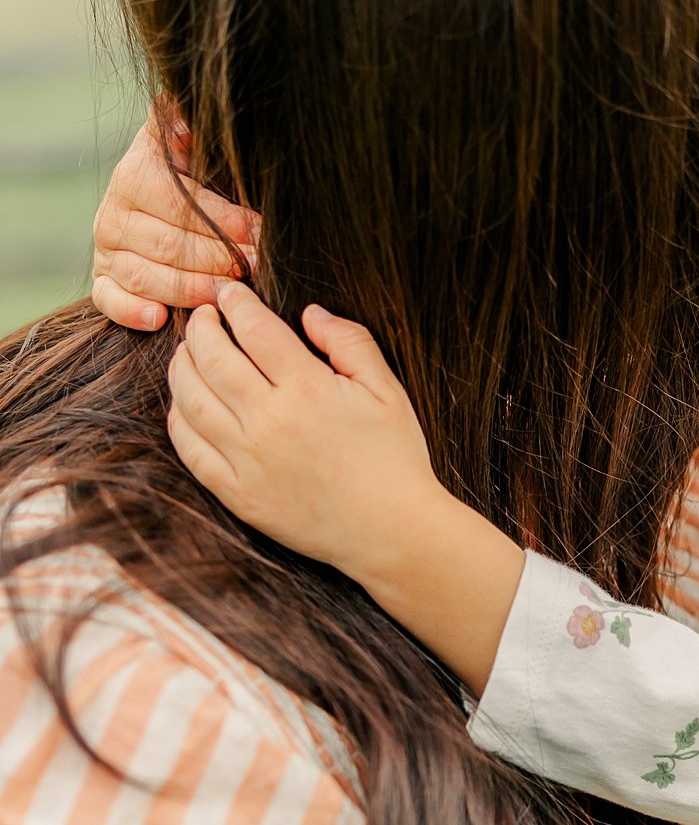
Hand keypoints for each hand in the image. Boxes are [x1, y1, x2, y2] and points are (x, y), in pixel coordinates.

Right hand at [92, 110, 258, 330]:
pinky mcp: (104, 279)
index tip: (262, 234)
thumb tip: (192, 116)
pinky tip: (160, 319)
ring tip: (227, 295)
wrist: (161, 192)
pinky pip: (108, 299)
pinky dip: (130, 311)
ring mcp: (106, 248)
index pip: (181, 204)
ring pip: (144, 275)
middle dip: (218, 259)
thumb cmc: (195, 169)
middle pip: (167, 244)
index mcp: (137, 174)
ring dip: (189, 289)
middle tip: (256, 268)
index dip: (224, 222)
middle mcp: (114, 211)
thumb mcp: (195, 142)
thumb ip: (193, 126)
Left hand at [167, 283, 443, 581]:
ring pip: (191, 400)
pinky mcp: (237, 494)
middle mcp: (269, 422)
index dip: (235, 304)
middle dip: (201, 327)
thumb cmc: (395, 458)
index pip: (254, 329)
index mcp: (308, 389)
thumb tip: (310, 313)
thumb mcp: (387, 390)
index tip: (229, 292)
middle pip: (212, 358)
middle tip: (203, 316)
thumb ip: (350, 342)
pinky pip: (190, 449)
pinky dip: (178, 419)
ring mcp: (247, 460)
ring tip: (187, 353)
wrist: (392, 532)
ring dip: (181, 367)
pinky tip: (184, 405)